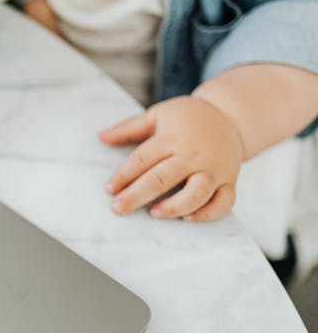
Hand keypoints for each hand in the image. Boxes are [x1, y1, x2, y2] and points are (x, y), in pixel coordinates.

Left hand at [99, 95, 244, 220]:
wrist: (231, 116)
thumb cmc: (187, 117)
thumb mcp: (157, 114)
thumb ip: (129, 128)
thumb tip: (101, 137)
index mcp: (172, 138)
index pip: (143, 159)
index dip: (124, 175)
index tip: (109, 189)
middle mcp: (193, 155)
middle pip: (163, 179)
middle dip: (137, 195)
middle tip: (118, 208)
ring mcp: (214, 169)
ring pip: (196, 193)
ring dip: (174, 206)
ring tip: (154, 213)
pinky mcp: (230, 181)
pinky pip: (224, 202)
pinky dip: (208, 213)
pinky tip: (187, 218)